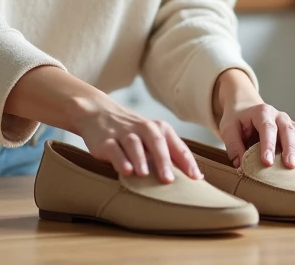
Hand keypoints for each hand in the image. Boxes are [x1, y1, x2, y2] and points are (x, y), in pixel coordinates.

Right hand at [70, 93, 202, 183]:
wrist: (98, 113)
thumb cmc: (132, 132)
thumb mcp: (152, 138)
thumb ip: (170, 154)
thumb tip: (195, 177)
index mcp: (159, 129)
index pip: (176, 146)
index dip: (187, 162)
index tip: (196, 178)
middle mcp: (143, 129)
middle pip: (156, 142)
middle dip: (163, 161)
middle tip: (168, 180)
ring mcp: (123, 134)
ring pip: (134, 144)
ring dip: (140, 159)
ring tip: (144, 175)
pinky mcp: (106, 141)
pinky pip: (114, 149)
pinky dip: (120, 159)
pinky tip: (125, 170)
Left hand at [214, 68, 294, 171]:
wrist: (245, 108)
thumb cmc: (237, 120)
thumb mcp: (228, 128)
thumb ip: (233, 145)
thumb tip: (240, 166)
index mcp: (262, 112)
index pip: (267, 128)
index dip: (268, 145)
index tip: (267, 162)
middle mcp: (279, 116)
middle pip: (288, 131)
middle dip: (290, 149)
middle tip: (290, 166)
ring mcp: (290, 124)